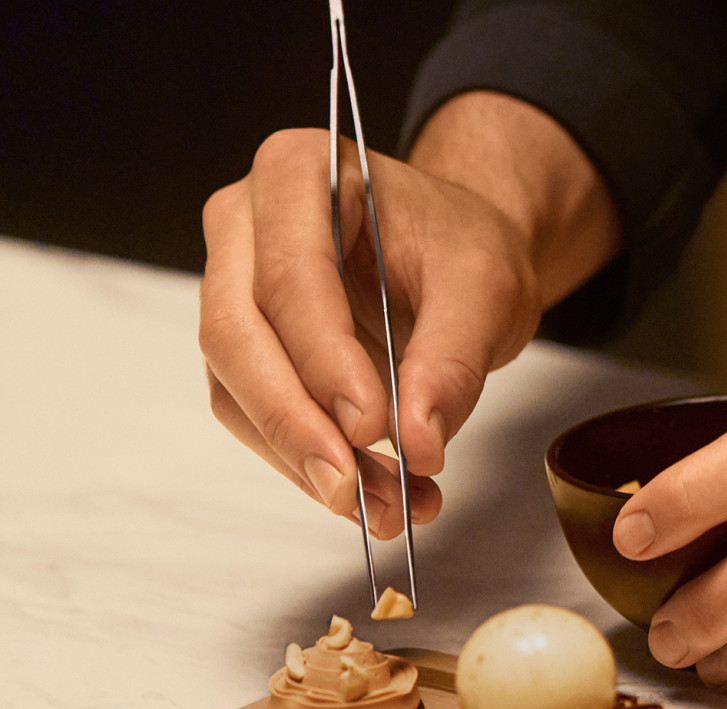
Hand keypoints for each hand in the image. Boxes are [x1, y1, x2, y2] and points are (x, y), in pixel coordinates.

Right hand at [199, 92, 615, 536]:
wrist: (458, 253)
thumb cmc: (464, 247)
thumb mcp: (486, 289)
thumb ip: (453, 361)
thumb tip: (420, 445)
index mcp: (298, 174)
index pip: (287, 276)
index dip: (323, 360)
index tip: (371, 427)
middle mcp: (243, 223)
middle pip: (236, 333)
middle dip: (295, 423)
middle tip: (354, 489)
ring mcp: (232, 285)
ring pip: (235, 385)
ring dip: (302, 458)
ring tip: (383, 508)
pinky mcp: (246, 347)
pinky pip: (255, 413)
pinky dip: (307, 463)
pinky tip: (370, 496)